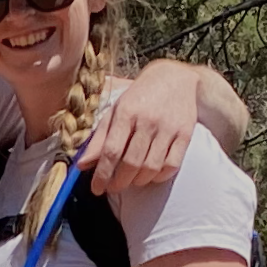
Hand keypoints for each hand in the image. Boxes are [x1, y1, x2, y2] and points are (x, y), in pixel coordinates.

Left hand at [75, 59, 201, 190]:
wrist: (176, 77)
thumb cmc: (140, 96)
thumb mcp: (116, 111)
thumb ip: (99, 138)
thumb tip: (82, 165)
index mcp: (126, 112)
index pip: (111, 151)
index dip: (102, 174)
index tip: (96, 188)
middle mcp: (148, 120)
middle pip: (131, 163)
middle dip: (119, 182)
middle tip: (113, 187)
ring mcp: (168, 128)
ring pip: (151, 167)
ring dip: (138, 181)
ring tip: (131, 181)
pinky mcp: (185, 134)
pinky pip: (171, 165)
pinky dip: (159, 176)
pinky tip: (150, 175)